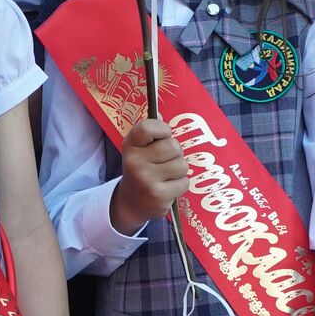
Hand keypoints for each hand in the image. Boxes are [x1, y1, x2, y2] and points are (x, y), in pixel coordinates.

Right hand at [110, 119, 187, 235]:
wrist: (131, 203)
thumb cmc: (141, 169)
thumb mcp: (139, 149)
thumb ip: (150, 131)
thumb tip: (160, 112)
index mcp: (130, 145)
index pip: (148, 126)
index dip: (163, 129)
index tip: (163, 136)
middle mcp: (134, 161)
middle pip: (173, 146)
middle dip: (175, 153)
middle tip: (165, 161)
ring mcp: (146, 179)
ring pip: (182, 165)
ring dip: (179, 170)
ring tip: (166, 175)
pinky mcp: (158, 195)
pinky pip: (184, 182)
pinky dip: (180, 184)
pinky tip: (167, 187)